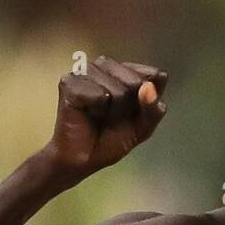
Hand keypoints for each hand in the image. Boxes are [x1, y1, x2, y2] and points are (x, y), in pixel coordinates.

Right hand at [44, 56, 167, 181]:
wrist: (83, 160)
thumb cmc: (111, 139)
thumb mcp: (143, 127)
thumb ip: (153, 108)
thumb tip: (149, 87)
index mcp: (126, 70)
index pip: (154, 75)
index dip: (148, 100)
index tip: (134, 113)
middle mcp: (105, 65)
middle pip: (137, 82)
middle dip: (129, 107)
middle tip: (113, 117)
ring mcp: (86, 71)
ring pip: (118, 90)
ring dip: (113, 111)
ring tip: (99, 116)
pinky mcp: (70, 82)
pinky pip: (99, 95)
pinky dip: (97, 111)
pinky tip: (88, 113)